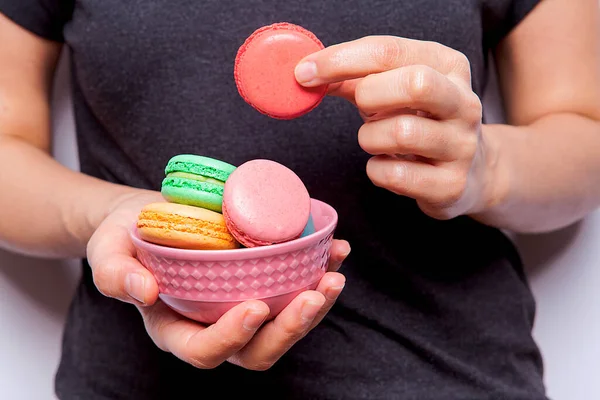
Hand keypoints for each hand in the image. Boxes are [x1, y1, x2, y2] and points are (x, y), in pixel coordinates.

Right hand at [86, 190, 349, 369]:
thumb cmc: (126, 237)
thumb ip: (115, 273)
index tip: (254, 305)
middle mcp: (214, 326)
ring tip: (334, 272)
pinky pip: (293, 289)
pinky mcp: (259, 284)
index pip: (205, 351)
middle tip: (314, 293)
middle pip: (257, 351)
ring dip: (315, 305)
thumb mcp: (107, 249)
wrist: (149, 218)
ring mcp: (240, 307)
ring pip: (283, 325)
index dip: (232, 336)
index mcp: (176, 329)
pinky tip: (335, 248)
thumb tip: (144, 290)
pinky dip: (317, 271)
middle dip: (290, 329)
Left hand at [296, 36, 495, 219]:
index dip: (341, 60)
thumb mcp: (395, 91)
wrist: (472, 174)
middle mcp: (464, 103)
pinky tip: (386, 166)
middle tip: (360, 107)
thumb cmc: (422, 122)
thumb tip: (309, 73)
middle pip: (415, 83)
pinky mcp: (451, 185)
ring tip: (375, 140)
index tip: (305, 72)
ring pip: (402, 132)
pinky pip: (395, 174)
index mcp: (448, 67)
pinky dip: (376, 170)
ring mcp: (462, 146)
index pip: (390, 51)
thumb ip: (356, 78)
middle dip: (370, 95)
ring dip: (370, 138)